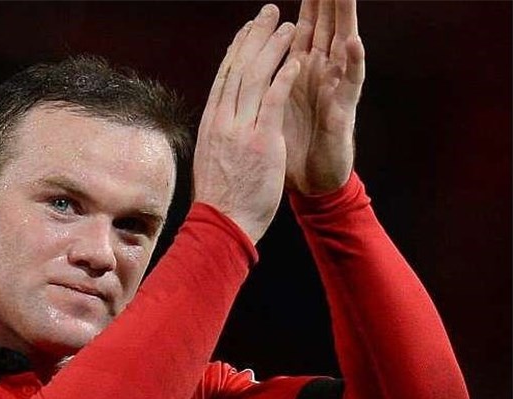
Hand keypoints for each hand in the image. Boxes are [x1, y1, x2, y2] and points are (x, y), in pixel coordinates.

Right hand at [193, 4, 299, 243]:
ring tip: (288, 27)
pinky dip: (283, 77)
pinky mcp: (260, 141)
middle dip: (255, 37)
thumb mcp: (213, 159)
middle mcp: (222, 120)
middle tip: (268, 13)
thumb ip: (221, 137)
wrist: (223, 222)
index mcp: (211, 123)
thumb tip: (222, 126)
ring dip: (272, 49)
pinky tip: (296, 59)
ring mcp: (240, 129)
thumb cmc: (221, 198)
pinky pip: (272, 101)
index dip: (237, 49)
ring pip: (254, 77)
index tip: (247, 30)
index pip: (224, 77)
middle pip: (238, 68)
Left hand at [283, 0, 364, 194]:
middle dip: (327, 0)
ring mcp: (334, 90)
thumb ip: (265, 86)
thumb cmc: (291, 148)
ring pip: (344, 45)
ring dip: (345, 17)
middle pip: (325, 26)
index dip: (303, 4)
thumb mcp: (271, 110)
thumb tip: (242, 68)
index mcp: (300, 73)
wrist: (310, 184)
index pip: (303, 28)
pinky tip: (354, 42)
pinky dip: (353, 62)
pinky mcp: (344, 111)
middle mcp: (320, 75)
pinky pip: (351, 83)